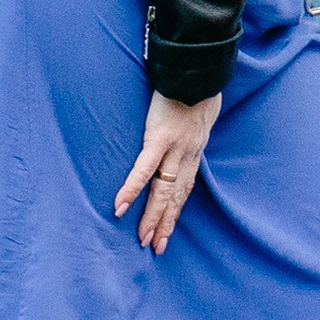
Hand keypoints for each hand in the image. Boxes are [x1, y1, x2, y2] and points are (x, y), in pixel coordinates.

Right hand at [114, 89, 220, 254]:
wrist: (197, 71)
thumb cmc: (195, 88)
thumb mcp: (199, 114)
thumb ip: (189, 128)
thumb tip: (183, 131)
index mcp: (194, 151)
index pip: (185, 189)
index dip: (176, 211)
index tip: (169, 231)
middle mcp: (187, 156)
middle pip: (176, 197)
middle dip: (165, 223)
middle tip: (156, 247)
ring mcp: (174, 149)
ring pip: (163, 191)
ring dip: (153, 216)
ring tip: (144, 238)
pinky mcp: (160, 138)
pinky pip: (144, 169)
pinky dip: (132, 189)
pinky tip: (120, 206)